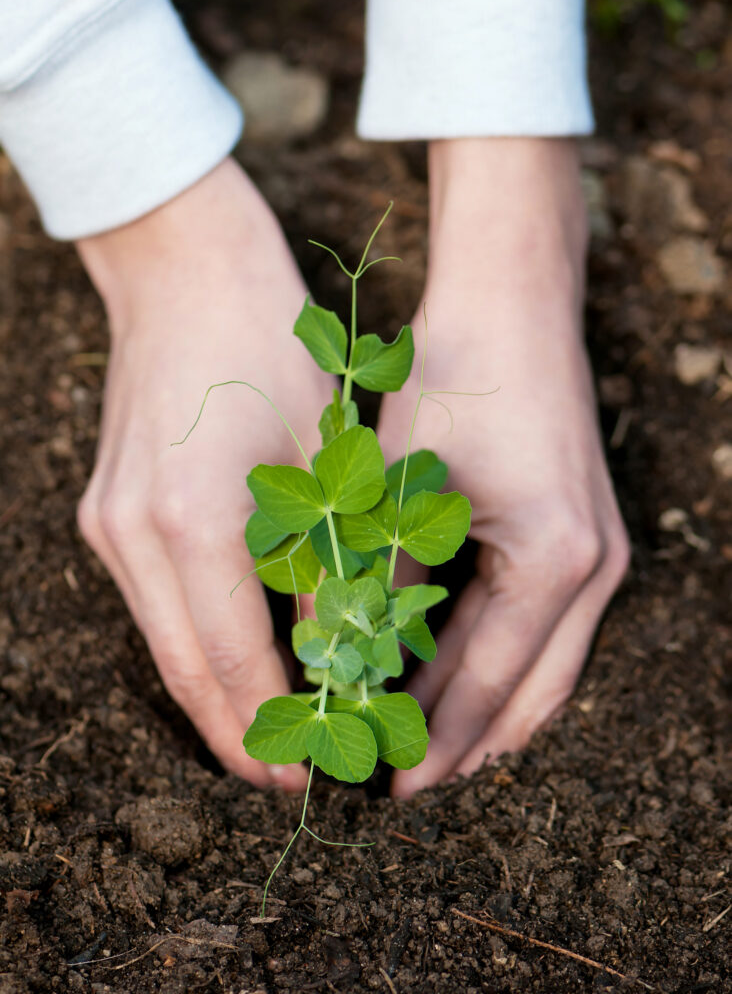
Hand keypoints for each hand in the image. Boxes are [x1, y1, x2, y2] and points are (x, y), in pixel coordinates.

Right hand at [76, 159, 329, 787]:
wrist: (184, 269)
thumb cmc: (270, 346)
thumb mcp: (326, 453)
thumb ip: (331, 559)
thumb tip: (343, 649)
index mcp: (193, 520)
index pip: (234, 661)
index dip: (276, 726)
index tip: (316, 773)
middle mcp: (135, 534)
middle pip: (185, 670)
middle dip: (239, 735)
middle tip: (293, 780)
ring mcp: (111, 524)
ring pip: (164, 643)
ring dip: (216, 695)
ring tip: (274, 732)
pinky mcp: (109, 512)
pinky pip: (156, 603)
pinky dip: (198, 643)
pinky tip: (240, 659)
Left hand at [378, 139, 629, 795]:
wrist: (509, 294)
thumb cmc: (453, 378)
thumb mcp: (401, 489)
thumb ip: (378, 586)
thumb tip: (346, 670)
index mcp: (556, 564)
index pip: (487, 686)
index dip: (435, 740)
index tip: (391, 786)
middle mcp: (594, 569)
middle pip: (533, 694)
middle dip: (469, 744)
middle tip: (408, 780)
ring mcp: (598, 551)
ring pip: (545, 667)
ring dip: (487, 709)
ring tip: (430, 744)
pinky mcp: (583, 531)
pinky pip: (543, 625)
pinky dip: (500, 661)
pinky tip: (453, 674)